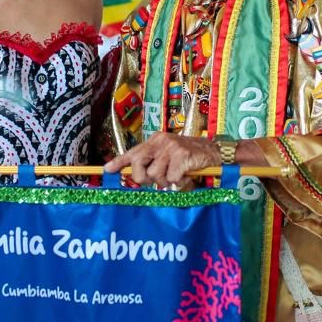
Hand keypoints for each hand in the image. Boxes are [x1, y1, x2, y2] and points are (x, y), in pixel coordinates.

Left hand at [104, 133, 221, 190]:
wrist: (214, 152)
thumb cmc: (189, 157)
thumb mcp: (169, 156)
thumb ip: (153, 163)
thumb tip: (136, 177)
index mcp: (155, 140)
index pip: (133, 151)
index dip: (119, 161)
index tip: (107, 170)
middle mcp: (161, 141)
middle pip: (138, 164)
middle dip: (142, 178)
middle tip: (154, 180)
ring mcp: (171, 148)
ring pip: (155, 175)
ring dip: (165, 181)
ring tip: (176, 175)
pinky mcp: (182, 156)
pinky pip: (172, 178)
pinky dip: (179, 181)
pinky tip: (186, 174)